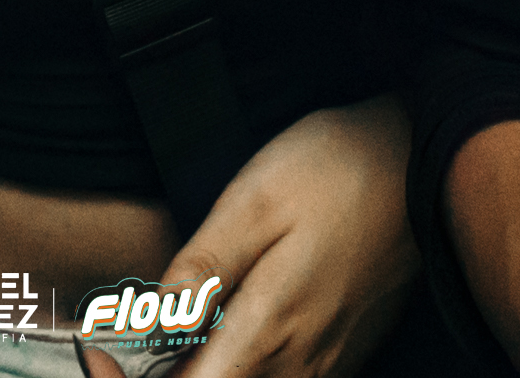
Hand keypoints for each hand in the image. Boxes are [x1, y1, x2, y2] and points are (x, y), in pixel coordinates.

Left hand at [84, 98, 417, 377]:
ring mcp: (324, 363)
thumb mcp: (254, 200)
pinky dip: (234, 364)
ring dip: (199, 368)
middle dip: (163, 373)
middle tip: (119, 336)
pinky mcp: (340, 352)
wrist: (420, 162)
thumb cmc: (335, 169)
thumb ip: (202, 269)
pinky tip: (216, 325)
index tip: (99, 349)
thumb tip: (148, 322)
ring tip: (161, 332)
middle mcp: (298, 365)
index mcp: (268, 331)